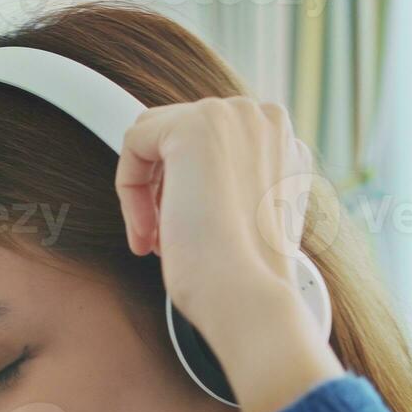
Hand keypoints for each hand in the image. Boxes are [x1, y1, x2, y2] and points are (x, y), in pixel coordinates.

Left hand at [115, 96, 342, 411]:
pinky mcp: (195, 125)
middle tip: (163, 241)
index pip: (210, 147)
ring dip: (146, 195)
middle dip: (163, 191)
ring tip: (157, 241)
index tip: (181, 235)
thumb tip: (193, 181)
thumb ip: (227, 185)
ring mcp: (232, 115)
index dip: (183, 191)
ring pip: (153, 139)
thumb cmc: (243, 276)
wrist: (247, 296)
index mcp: (281, 143)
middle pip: (177, 136)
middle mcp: (264, 119)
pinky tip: (148, 232)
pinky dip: (129, 190)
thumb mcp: (242, 218)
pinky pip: (134, 143)